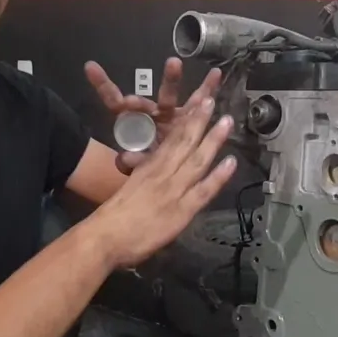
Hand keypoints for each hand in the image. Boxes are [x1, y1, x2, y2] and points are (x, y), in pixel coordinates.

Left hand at [84, 57, 222, 173]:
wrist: (167, 168)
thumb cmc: (148, 163)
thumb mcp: (137, 166)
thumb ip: (131, 163)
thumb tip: (125, 159)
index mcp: (132, 122)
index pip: (114, 101)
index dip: (104, 86)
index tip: (92, 68)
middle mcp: (150, 113)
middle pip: (145, 97)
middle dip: (129, 90)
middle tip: (135, 76)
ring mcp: (169, 113)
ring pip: (169, 95)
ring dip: (171, 79)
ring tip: (174, 63)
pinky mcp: (187, 116)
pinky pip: (198, 101)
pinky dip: (207, 88)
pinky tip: (216, 75)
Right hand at [87, 95, 236, 268]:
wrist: (105, 236)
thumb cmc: (114, 217)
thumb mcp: (129, 189)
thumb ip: (143, 179)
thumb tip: (149, 173)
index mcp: (148, 167)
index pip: (171, 139)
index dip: (186, 121)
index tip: (198, 104)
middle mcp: (163, 172)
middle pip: (185, 142)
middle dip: (200, 120)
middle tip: (213, 100)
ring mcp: (174, 189)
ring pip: (198, 159)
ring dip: (214, 139)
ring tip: (227, 122)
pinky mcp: (182, 210)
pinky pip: (204, 189)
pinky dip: (219, 175)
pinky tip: (231, 162)